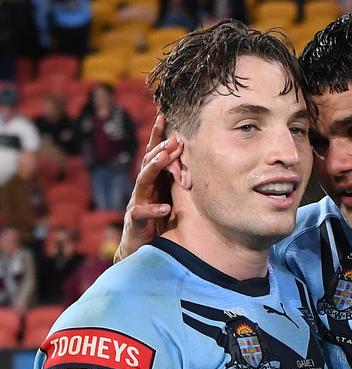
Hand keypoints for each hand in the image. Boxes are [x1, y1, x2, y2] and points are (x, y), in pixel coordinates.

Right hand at [115, 115, 182, 261]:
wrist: (137, 246)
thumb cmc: (155, 220)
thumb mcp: (167, 196)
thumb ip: (173, 181)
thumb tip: (193, 163)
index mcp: (151, 182)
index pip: (152, 155)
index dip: (156, 136)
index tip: (162, 116)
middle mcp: (142, 189)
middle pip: (148, 164)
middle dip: (160, 150)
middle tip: (174, 139)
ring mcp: (137, 203)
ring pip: (142, 182)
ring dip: (154, 168)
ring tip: (165, 158)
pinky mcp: (135, 221)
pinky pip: (142, 213)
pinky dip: (154, 209)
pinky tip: (165, 208)